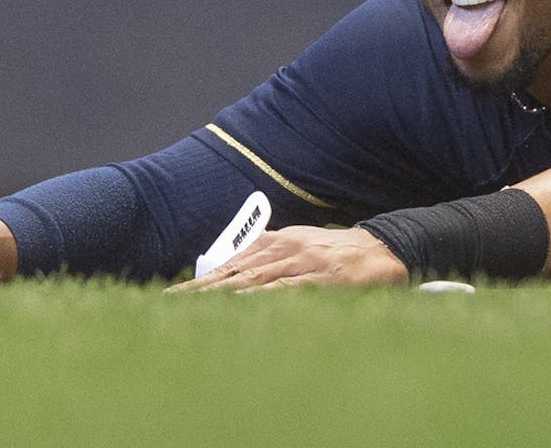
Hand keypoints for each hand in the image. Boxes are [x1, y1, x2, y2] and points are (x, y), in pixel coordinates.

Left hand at [168, 225, 408, 292]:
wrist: (382, 249)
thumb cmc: (339, 251)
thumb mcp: (301, 243)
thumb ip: (273, 251)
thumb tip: (240, 264)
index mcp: (277, 241)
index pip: (231, 261)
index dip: (201, 278)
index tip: (173, 294)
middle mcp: (283, 249)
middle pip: (233, 271)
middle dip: (199, 288)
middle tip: (168, 303)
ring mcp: (299, 263)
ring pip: (251, 280)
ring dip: (218, 294)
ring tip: (191, 308)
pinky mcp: (317, 278)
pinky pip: (281, 289)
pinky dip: (257, 297)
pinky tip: (236, 306)